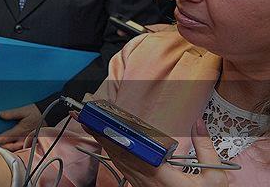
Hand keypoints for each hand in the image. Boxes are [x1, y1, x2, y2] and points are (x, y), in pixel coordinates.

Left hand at [0, 103, 43, 150]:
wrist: (49, 116)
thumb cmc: (35, 112)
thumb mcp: (24, 111)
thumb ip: (12, 113)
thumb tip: (0, 114)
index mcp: (20, 131)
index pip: (5, 137)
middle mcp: (23, 138)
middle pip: (8, 146)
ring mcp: (27, 142)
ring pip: (14, 149)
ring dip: (4, 150)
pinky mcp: (30, 142)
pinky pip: (20, 149)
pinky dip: (12, 150)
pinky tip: (7, 150)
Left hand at [83, 117, 228, 186]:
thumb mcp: (213, 178)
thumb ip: (205, 148)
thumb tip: (198, 122)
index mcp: (160, 175)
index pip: (130, 150)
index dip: (113, 135)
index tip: (101, 121)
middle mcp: (145, 180)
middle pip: (116, 152)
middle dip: (99, 133)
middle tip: (83, 117)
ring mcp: (141, 184)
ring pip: (116, 160)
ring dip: (102, 142)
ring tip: (89, 125)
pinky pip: (122, 167)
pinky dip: (112, 153)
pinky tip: (106, 143)